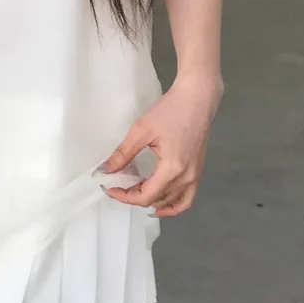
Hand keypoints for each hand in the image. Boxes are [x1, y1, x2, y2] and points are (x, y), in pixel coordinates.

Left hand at [100, 74, 222, 217]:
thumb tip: (105, 170)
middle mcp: (186, 178)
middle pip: (156, 200)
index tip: (109, 187)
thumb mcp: (142, 130)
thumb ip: (123, 154)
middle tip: (117, 183)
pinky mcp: (198, 170)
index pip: (145, 196)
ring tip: (134, 191)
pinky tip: (159, 203)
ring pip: (172, 202)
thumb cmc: (171, 110)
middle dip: (133, 196)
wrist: (198, 97)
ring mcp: (195, 176)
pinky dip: (173, 205)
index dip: (124, 196)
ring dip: (151, 200)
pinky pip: (187, 198)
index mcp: (172, 169)